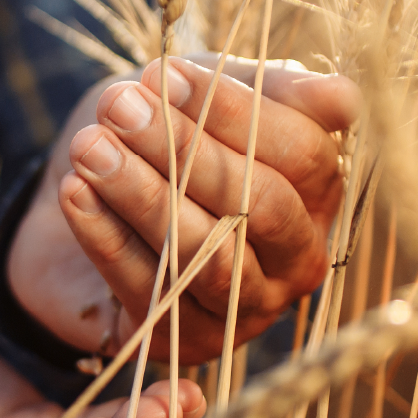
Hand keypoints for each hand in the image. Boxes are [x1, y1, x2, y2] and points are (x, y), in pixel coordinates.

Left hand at [7, 56, 358, 361]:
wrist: (79, 202)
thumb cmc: (161, 140)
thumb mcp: (210, 97)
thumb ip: (273, 91)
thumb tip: (342, 99)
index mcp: (319, 195)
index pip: (302, 154)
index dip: (234, 111)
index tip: (163, 74)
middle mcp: (298, 260)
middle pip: (259, 205)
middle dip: (185, 150)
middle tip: (118, 107)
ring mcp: (251, 309)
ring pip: (208, 253)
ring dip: (142, 195)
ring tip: (89, 147)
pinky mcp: (193, 344)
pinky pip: (153, 290)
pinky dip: (108, 238)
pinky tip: (76, 193)